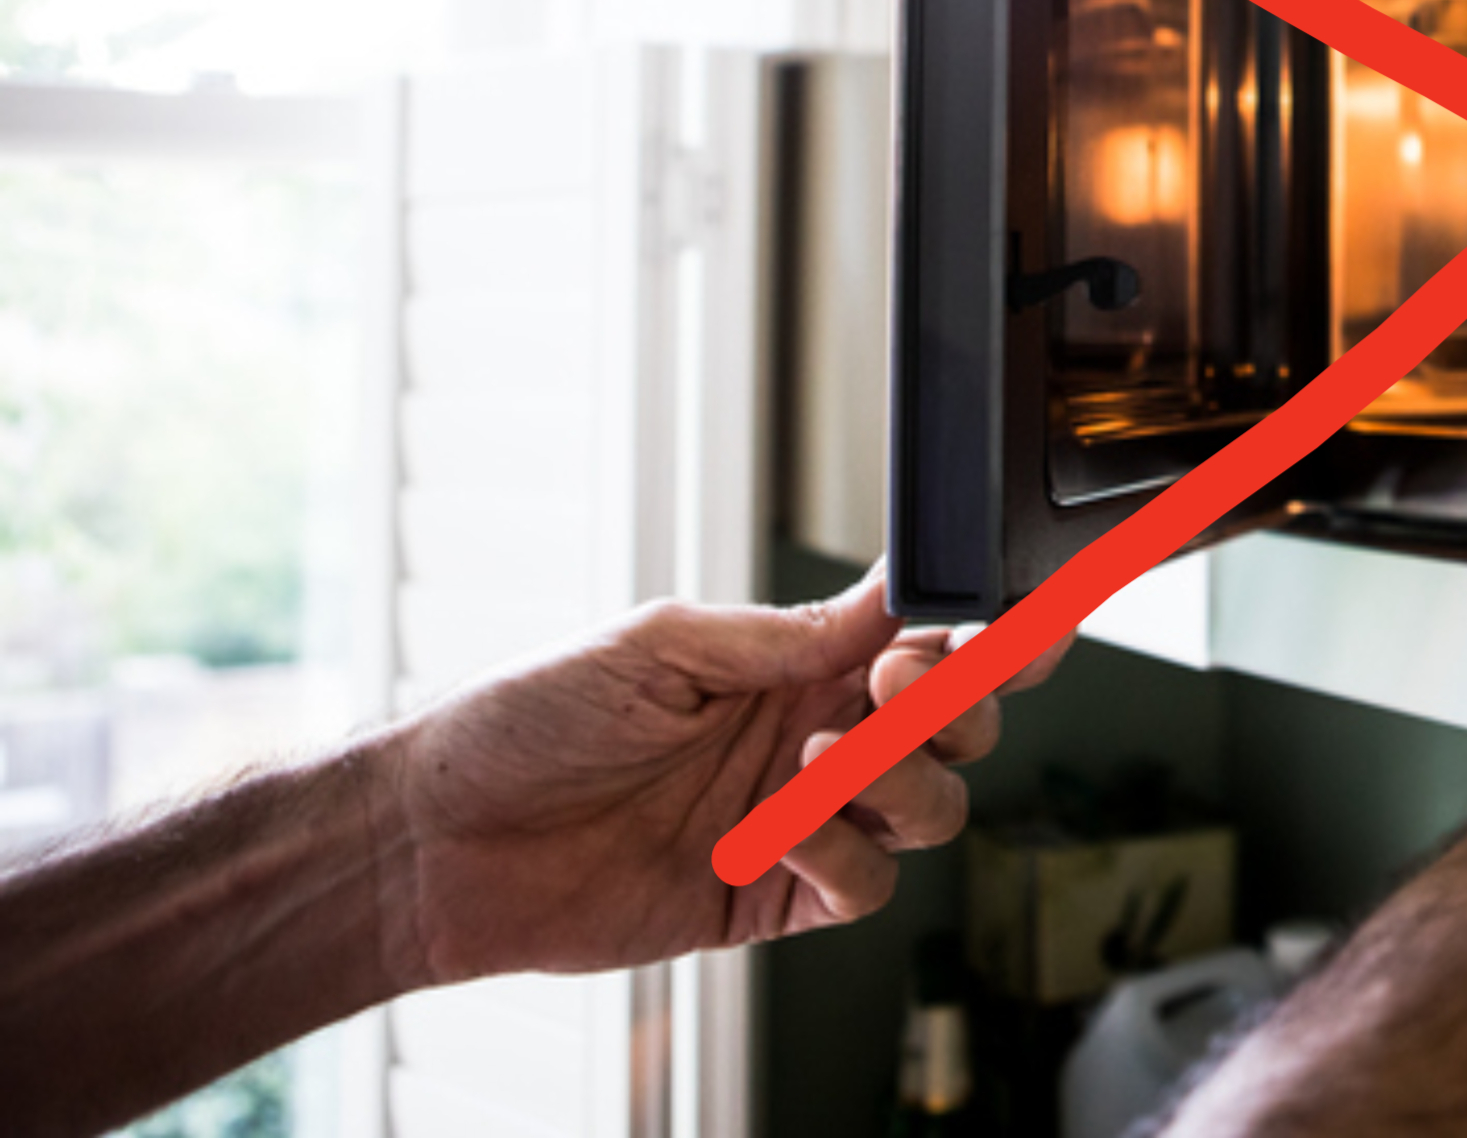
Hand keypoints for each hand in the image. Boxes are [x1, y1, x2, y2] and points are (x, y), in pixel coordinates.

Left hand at [375, 566, 1064, 984]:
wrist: (438, 842)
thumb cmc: (526, 722)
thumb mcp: (661, 644)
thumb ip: (788, 633)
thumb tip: (896, 598)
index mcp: (795, 660)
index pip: (928, 635)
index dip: (986, 629)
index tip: (999, 619)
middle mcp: (814, 735)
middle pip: (960, 723)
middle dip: (961, 699)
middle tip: (900, 679)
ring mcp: (801, 821)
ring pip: (933, 808)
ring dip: (904, 779)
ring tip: (822, 761)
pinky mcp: (772, 898)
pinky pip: (865, 888)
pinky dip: (846, 857)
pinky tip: (783, 829)